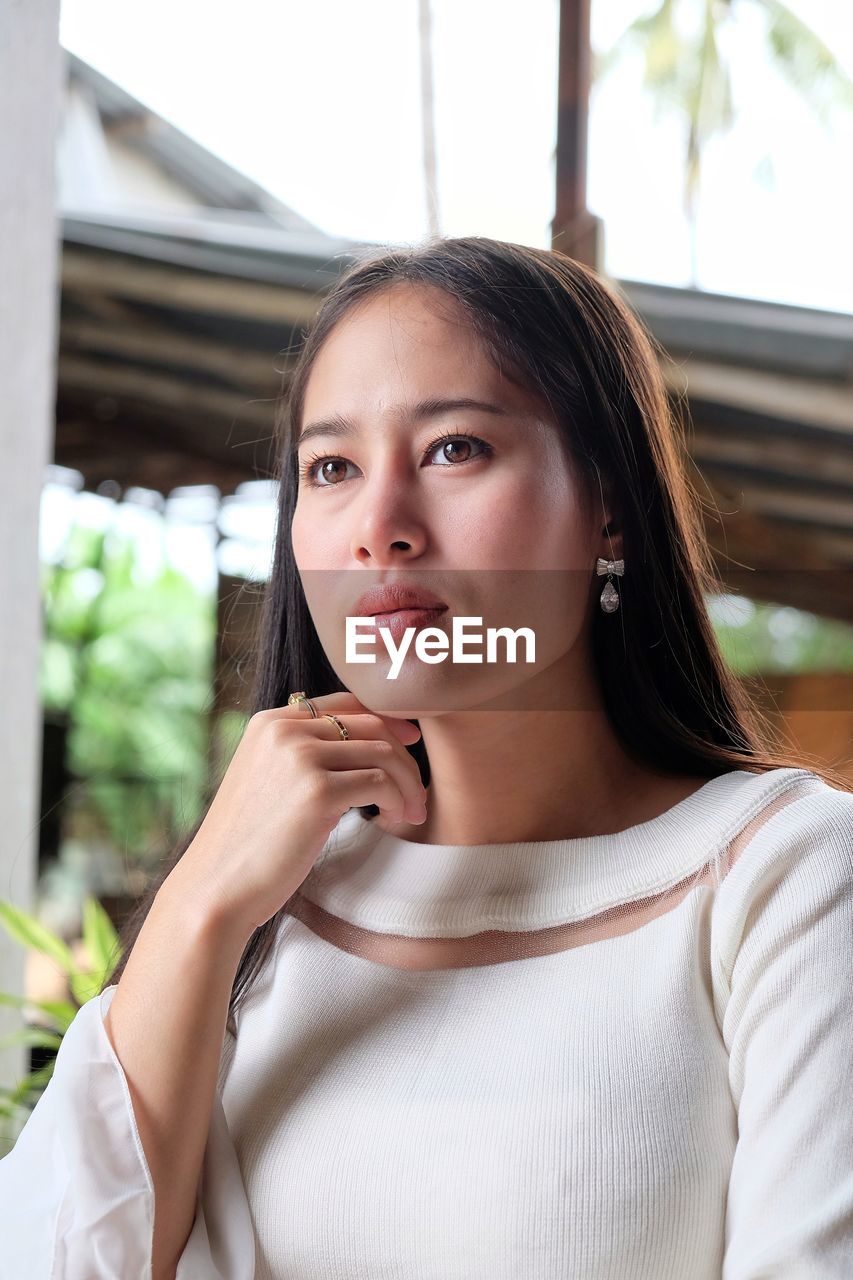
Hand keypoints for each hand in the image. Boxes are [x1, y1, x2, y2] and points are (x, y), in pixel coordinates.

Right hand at [170, 693, 426, 941]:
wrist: (216, 888)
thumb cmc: (247, 845)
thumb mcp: (268, 780)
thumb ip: (302, 754)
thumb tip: (361, 745)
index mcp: (270, 722)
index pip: (345, 703)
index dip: (386, 719)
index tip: (410, 741)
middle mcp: (284, 730)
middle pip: (370, 724)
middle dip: (404, 756)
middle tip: (417, 790)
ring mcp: (300, 757)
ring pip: (382, 752)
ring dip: (407, 783)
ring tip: (411, 813)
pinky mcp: (317, 791)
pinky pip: (380, 783)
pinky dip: (398, 801)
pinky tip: (393, 820)